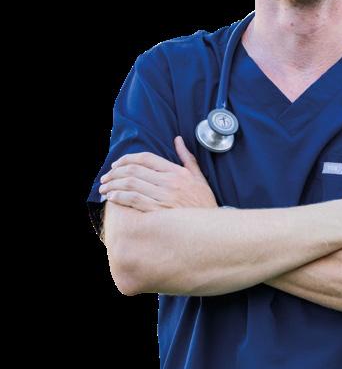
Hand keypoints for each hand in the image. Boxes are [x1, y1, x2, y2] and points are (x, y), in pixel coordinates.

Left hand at [98, 136, 218, 211]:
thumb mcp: (199, 178)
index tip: (117, 164)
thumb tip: (178, 140)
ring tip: (104, 188)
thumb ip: (187, 158)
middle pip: (134, 170)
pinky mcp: (158, 212)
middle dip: (115, 172)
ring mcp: (163, 197)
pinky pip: (133, 200)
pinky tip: (112, 198)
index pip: (146, 158)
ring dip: (113, 185)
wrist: (210, 229)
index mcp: (177, 172)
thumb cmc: (204, 204)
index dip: (127, 159)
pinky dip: (120, 197)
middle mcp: (169, 182)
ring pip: (131, 184)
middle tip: (106, 177)